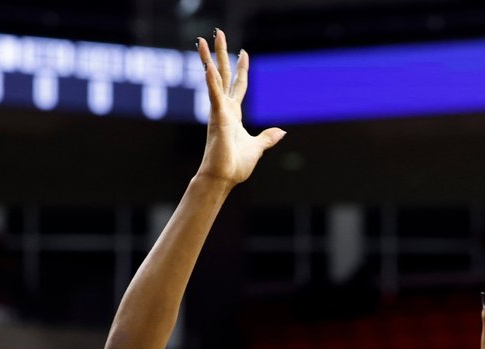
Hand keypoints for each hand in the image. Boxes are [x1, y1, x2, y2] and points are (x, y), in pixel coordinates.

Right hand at [196, 30, 284, 186]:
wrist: (224, 178)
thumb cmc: (235, 165)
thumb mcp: (257, 147)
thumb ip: (267, 138)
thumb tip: (281, 132)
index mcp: (233, 115)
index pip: (238, 86)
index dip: (241, 69)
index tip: (244, 53)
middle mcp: (224, 109)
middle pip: (223, 75)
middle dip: (221, 54)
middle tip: (218, 33)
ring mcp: (218, 112)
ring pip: (213, 79)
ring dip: (209, 58)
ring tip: (203, 40)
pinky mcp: (217, 118)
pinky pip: (214, 95)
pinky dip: (211, 81)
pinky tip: (208, 66)